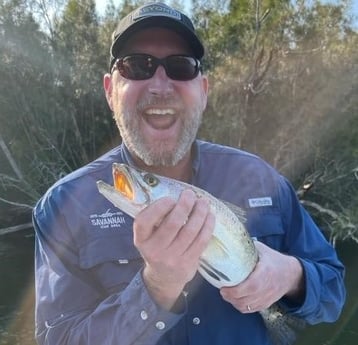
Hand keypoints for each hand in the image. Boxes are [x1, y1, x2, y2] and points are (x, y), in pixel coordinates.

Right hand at [133, 189, 214, 309]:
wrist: (163, 278)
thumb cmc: (157, 247)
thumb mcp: (148, 235)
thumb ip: (156, 218)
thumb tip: (178, 196)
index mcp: (141, 239)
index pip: (144, 221)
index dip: (159, 207)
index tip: (171, 198)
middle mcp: (154, 250)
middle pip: (172, 224)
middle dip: (184, 205)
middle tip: (190, 194)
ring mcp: (172, 258)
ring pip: (190, 231)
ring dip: (199, 213)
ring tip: (203, 202)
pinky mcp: (188, 263)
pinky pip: (201, 241)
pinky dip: (208, 225)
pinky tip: (210, 215)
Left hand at [220, 241, 303, 312]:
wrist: (291, 274)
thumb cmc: (273, 259)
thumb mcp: (261, 249)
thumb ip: (247, 248)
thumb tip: (229, 242)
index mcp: (265, 271)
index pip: (250, 286)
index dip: (235, 290)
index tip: (223, 287)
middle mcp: (267, 287)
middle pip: (246, 299)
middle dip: (230, 297)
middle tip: (222, 291)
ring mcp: (268, 297)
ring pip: (247, 307)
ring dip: (234, 303)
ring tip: (227, 295)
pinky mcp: (267, 303)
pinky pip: (252, 310)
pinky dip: (242, 307)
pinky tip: (236, 300)